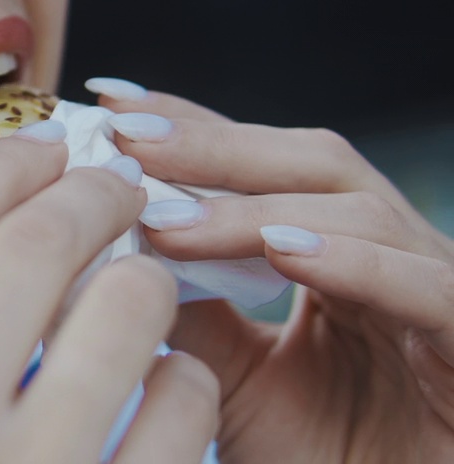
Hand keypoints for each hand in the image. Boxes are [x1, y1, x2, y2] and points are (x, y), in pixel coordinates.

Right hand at [0, 133, 219, 462]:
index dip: (3, 161)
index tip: (41, 146)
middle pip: (37, 239)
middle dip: (94, 191)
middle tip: (118, 186)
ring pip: (128, 306)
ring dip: (147, 276)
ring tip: (141, 281)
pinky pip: (181, 403)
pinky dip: (183, 375)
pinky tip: (160, 381)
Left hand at [92, 79, 453, 462]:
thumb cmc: (321, 460)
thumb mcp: (232, 379)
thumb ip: (189, 312)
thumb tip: (112, 242)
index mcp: (337, 252)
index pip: (262, 165)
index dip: (192, 128)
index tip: (112, 105)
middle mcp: (393, 255)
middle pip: (310, 164)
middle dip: (214, 144)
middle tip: (128, 133)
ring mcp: (441, 290)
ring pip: (361, 212)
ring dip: (258, 208)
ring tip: (169, 218)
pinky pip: (430, 288)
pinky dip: (358, 263)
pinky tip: (284, 248)